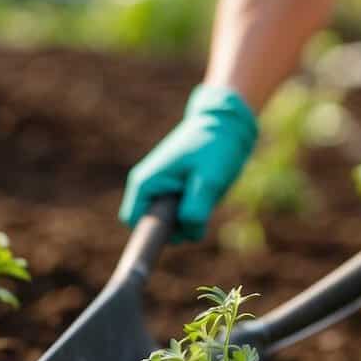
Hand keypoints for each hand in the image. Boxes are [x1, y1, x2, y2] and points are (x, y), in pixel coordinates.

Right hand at [119, 86, 257, 241]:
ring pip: (172, 225)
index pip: (133, 221)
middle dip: (178, 227)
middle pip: (155, 227)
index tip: (177, 231)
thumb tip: (186, 228)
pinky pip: (182, 217)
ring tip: (205, 194)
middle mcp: (149, 188)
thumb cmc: (214, 146)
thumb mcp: (209, 177)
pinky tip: (206, 194)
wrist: (227, 126)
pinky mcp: (176, 194)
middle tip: (201, 205)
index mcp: (146, 182)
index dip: (150, 233)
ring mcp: (162, 191)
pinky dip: (196, 214)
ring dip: (190, 220)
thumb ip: (196, 206)